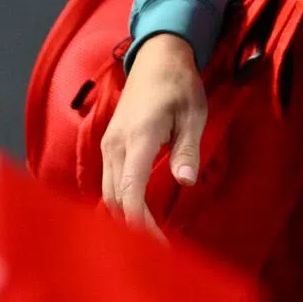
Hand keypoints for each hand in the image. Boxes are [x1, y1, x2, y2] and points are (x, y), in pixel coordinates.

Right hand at [100, 33, 206, 238]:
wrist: (158, 55)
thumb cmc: (181, 83)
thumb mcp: (194, 113)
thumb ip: (188, 149)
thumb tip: (186, 182)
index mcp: (138, 138)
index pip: (129, 191)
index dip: (140, 222)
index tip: (157, 242)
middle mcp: (116, 145)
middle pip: (114, 199)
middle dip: (133, 226)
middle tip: (159, 245)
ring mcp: (109, 144)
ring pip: (108, 192)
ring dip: (125, 214)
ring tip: (150, 233)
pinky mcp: (110, 144)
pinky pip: (109, 180)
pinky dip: (121, 199)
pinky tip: (140, 209)